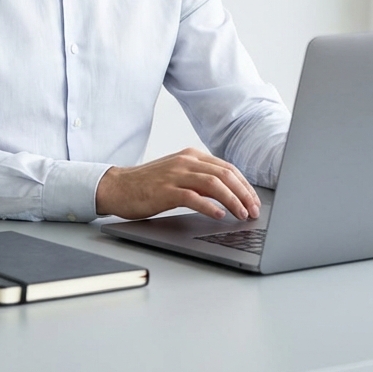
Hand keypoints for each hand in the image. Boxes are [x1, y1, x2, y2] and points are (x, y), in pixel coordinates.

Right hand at [95, 148, 259, 220]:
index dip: (245, 186)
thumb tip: (228, 194)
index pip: (228, 168)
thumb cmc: (147, 185)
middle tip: (254, 211)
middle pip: (225, 175)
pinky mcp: (165, 191)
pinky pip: (193, 197)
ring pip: (214, 184)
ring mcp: (174, 175)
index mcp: (190, 156)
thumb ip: (200, 179)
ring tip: (242, 215)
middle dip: (244, 194)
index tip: (254, 201)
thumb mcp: (177, 175)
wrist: (117, 187)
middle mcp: (185, 161)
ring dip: (232, 200)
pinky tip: (219, 215)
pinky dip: (209, 206)